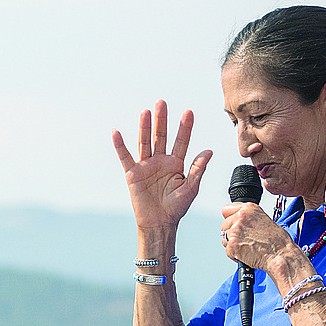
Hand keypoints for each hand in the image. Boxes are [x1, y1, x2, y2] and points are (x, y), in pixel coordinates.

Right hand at [112, 100, 212, 227]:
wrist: (159, 223)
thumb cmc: (176, 207)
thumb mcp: (191, 188)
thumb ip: (198, 169)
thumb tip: (209, 151)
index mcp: (176, 163)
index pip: (181, 141)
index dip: (185, 128)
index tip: (189, 112)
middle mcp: (160, 161)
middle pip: (161, 136)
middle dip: (162, 120)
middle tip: (162, 102)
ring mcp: (146, 166)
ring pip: (145, 142)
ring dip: (145, 127)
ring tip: (146, 112)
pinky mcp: (133, 174)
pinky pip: (125, 157)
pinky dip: (120, 145)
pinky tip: (116, 132)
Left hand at [220, 200, 295, 273]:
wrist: (281, 255)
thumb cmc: (277, 241)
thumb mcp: (264, 219)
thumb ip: (249, 218)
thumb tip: (237, 221)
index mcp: (249, 208)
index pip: (226, 210)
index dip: (230, 219)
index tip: (234, 225)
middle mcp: (240, 217)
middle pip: (224, 226)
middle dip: (231, 234)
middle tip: (245, 240)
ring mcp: (235, 231)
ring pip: (224, 239)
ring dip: (233, 245)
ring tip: (248, 247)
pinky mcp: (233, 245)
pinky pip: (228, 251)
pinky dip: (235, 256)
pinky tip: (247, 254)